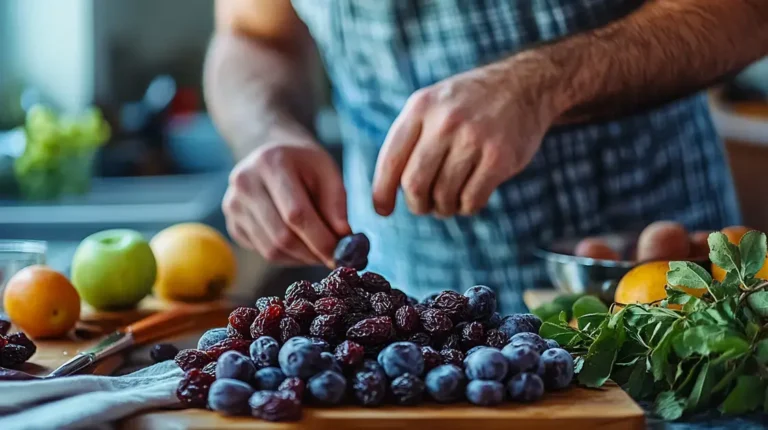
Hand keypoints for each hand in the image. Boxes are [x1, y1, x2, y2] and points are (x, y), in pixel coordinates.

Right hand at [223, 140, 350, 266]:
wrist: (272, 155)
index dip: (320, 239)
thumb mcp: (327, 172)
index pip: (296, 213)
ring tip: (318, 250)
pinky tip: (300, 245)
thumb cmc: (304, 165)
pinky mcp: (232, 224)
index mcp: (271, 163)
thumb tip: (343, 239)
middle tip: (333, 258)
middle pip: (282, 236)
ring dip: (301, 258)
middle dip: (312, 253)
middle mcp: (245, 183)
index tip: (340, 254)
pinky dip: (287, 257)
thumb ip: (337, 204)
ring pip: (271, 250)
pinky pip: (263, 252)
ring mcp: (234, 205)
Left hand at [372, 59, 563, 216]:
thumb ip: (410, 138)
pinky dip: (467, 207)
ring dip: (443, 208)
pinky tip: (469, 198)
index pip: (390, 159)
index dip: (382, 192)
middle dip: (416, 204)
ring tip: (448, 202)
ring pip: (443, 196)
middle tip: (423, 207)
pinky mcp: (499, 157)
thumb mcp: (433, 104)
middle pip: (414, 184)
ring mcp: (474, 138)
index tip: (383, 210)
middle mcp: (445, 121)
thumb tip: (387, 191)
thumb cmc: (469, 105)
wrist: (525, 85)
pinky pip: (472, 199)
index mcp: (421, 107)